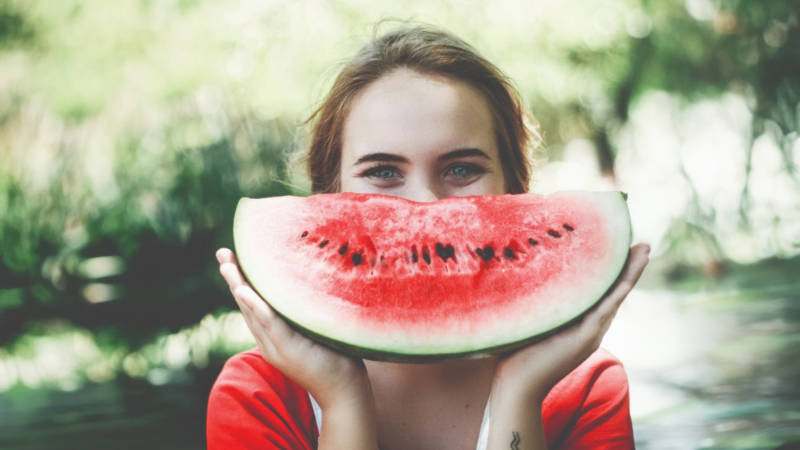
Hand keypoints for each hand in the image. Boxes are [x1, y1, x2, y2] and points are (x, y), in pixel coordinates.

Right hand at [216, 248, 371, 409]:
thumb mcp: (315, 331)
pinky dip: (256, 307)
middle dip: (233, 278)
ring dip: (239, 287)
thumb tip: (313, 283)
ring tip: (227, 266)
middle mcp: (270, 342)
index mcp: (274, 337)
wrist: (344, 392)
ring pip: (253, 312)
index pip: (254, 305)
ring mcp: (277, 347)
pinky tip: (245, 291)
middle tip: (222, 253)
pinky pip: (270, 324)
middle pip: (247, 305)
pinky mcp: (289, 350)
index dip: (241, 282)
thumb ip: (306, 314)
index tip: (232, 258)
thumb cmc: (336, 359)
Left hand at [490, 243, 650, 403]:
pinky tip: (624, 281)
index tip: (622, 246)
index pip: (603, 291)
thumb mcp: (535, 319)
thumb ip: (541, 301)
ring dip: (630, 275)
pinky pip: (603, 313)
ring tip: (643, 253)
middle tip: (644, 244)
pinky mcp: (583, 341)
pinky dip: (615, 296)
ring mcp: (589, 334)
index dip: (615, 270)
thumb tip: (528, 271)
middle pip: (615, 291)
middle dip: (630, 267)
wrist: (518, 385)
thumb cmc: (518, 353)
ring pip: (615, 298)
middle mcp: (590, 327)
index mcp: (581, 322)